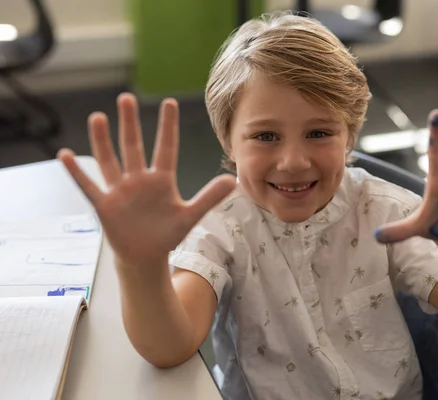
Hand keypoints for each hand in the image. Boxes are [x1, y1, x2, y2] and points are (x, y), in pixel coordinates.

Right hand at [58, 93, 235, 269]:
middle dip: (130, 124)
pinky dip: (77, 173)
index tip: (170, 102)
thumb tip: (233, 180)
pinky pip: (89, 186)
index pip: (166, 148)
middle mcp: (139, 180)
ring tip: (97, 116)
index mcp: (162, 180)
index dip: (168, 127)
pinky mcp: (105, 205)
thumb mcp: (190, 215)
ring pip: (110, 160)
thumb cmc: (168, 233)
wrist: (146, 256)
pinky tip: (65, 155)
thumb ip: (209, 197)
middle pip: (134, 147)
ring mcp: (120, 191)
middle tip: (127, 98)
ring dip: (102, 140)